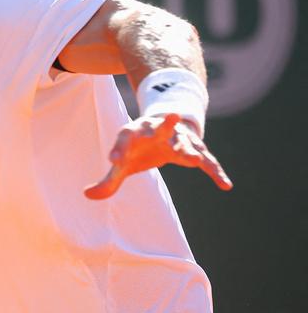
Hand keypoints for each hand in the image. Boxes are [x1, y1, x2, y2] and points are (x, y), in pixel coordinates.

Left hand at [84, 113, 232, 199]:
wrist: (165, 125)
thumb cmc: (139, 147)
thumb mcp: (123, 162)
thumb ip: (109, 180)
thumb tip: (87, 195)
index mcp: (134, 132)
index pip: (123, 138)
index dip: (118, 149)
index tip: (113, 161)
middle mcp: (157, 130)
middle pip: (160, 127)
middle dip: (164, 124)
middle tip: (171, 117)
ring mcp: (178, 137)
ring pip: (185, 142)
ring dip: (189, 148)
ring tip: (192, 157)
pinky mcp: (194, 148)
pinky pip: (206, 160)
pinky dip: (215, 171)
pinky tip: (225, 184)